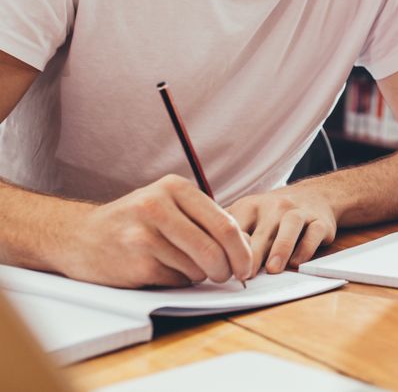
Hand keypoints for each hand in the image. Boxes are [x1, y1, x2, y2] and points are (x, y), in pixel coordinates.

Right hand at [56, 175, 252, 287]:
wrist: (77, 237)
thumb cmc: (133, 222)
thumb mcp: (167, 204)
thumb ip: (204, 218)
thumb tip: (246, 246)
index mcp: (174, 187)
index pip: (225, 223)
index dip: (243, 250)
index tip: (247, 265)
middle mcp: (158, 207)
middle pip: (215, 247)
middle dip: (229, 268)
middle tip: (229, 276)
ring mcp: (144, 236)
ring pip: (198, 266)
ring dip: (201, 275)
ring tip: (187, 268)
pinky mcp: (136, 264)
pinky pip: (177, 280)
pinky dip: (179, 281)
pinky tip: (164, 271)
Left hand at [228, 187, 336, 274]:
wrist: (314, 196)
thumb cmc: (272, 215)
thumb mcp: (246, 216)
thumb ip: (228, 234)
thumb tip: (205, 263)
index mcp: (250, 206)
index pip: (236, 227)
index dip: (228, 249)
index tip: (224, 271)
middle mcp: (275, 205)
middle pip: (262, 230)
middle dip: (253, 254)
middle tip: (245, 276)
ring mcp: (299, 211)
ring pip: (290, 226)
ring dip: (281, 248)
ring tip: (273, 269)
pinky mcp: (320, 221)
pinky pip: (314, 233)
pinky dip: (306, 248)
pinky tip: (296, 263)